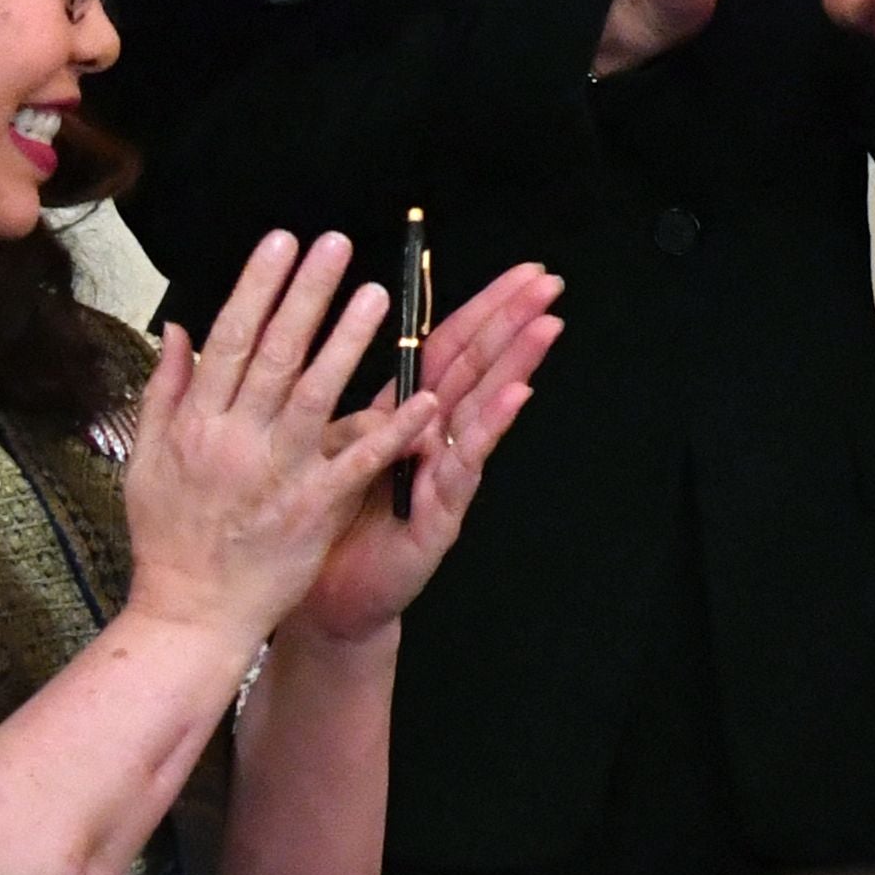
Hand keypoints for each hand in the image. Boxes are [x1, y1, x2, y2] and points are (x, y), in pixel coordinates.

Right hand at [119, 234, 425, 647]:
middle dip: (306, 294)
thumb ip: (166, 391)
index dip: (258, 287)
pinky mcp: (312, 507)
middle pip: (274, 353)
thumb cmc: (170, 537)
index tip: (282, 242)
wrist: (190, 613)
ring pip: (315, 394)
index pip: (230, 339)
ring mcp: (275, 473)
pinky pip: (357, 461)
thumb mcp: (148, 460)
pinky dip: (390, 430)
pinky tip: (422, 396)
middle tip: (336, 243)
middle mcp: (234, 440)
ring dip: (348, 342)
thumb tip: (178, 329)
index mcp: (196, 423)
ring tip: (377, 294)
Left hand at [283, 261, 565, 645]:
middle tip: (550, 282)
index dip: (482, 307)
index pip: (449, 347)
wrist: (323, 601)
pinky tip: (517, 393)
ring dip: (517, 362)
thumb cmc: (328, 526)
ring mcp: (443, 473)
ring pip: (483, 406)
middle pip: (478, 365)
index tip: (519, 272)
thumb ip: (354, 413)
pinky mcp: (442, 511)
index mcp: (405, 417)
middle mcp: (433, 439)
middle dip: (514, 321)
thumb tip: (355, 363)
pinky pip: (466, 461)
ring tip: (546, 325)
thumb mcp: (331, 452)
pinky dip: (492, 425)